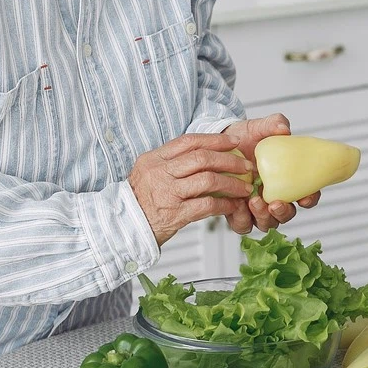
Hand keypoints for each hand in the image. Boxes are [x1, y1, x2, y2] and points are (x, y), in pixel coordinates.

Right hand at [128, 133, 255, 245]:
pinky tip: (233, 205)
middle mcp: (160, 173)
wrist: (122, 228)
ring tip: (245, 186)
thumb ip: (170, 163)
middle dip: (229, 160)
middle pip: (202, 158)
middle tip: (246, 165)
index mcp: (154, 159)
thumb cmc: (139, 201)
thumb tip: (203, 154)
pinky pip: (207, 205)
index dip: (215, 139)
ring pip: (208, 180)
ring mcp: (167, 193)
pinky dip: (224, 204)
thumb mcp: (148, 173)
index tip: (234, 142)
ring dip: (232, 183)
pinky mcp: (175, 214)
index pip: (189, 141)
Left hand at [220, 114, 320, 233]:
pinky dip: (242, 219)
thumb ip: (273, 124)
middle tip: (274, 203)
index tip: (305, 197)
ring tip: (253, 202)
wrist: (220, 144)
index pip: (307, 195)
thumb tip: (283, 128)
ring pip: (267, 223)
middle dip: (283, 212)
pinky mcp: (238, 213)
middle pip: (287, 214)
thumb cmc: (245, 137)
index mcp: (288, 180)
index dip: (311, 199)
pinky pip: (243, 225)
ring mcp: (257, 207)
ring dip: (264, 217)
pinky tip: (237, 206)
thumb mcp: (258, 127)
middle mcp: (275, 197)